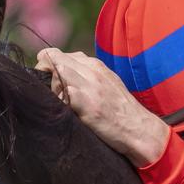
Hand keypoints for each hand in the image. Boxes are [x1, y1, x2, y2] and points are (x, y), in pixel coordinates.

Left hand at [36, 48, 170, 166]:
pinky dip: (61, 101)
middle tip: (50, 91)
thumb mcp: (107, 83)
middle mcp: (92, 71)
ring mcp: (90, 86)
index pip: (59, 54)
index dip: (46, 64)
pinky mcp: (88, 103)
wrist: (139, 129)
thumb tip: (63, 72)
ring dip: (53, 87)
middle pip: (54, 58)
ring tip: (62, 102)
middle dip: (44, 73)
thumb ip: (87, 75)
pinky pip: (64, 93)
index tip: (45, 77)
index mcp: (95, 65)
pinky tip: (69, 112)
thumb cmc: (121, 110)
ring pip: (59, 71)